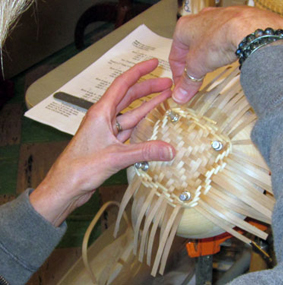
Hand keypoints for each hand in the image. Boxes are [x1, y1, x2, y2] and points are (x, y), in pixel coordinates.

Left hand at [30, 59, 175, 225]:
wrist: (66, 187)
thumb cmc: (79, 168)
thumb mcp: (115, 157)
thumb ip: (145, 152)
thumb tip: (170, 149)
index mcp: (101, 112)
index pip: (122, 84)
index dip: (139, 71)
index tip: (154, 64)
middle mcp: (104, 118)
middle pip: (129, 96)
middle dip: (148, 88)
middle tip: (167, 84)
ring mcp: (107, 132)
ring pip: (131, 113)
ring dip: (148, 106)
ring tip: (166, 99)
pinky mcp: (110, 145)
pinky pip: (130, 130)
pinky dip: (143, 126)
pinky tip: (154, 124)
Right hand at [169, 6, 282, 103]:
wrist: (247, 29)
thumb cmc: (217, 39)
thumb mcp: (197, 66)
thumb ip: (187, 82)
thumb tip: (180, 95)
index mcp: (184, 27)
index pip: (175, 56)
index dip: (178, 75)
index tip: (182, 88)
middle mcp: (199, 19)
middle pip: (191, 49)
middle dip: (192, 66)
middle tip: (195, 81)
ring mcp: (218, 19)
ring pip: (207, 42)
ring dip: (207, 58)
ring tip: (211, 71)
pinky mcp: (234, 21)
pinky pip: (224, 39)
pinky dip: (222, 50)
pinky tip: (226, 58)